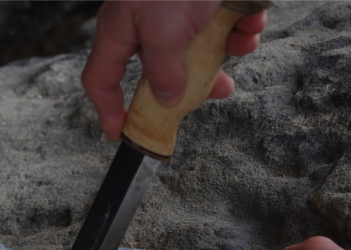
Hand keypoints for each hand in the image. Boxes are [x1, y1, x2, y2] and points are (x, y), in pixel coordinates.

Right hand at [82, 1, 267, 140]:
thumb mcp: (165, 31)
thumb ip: (163, 72)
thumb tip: (164, 100)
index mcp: (122, 29)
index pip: (100, 79)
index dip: (108, 110)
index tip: (122, 135)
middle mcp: (146, 23)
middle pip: (160, 72)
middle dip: (193, 84)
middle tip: (216, 90)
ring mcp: (176, 12)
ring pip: (197, 51)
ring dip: (224, 53)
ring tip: (243, 44)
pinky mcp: (204, 2)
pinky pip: (221, 27)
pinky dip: (240, 29)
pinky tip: (251, 23)